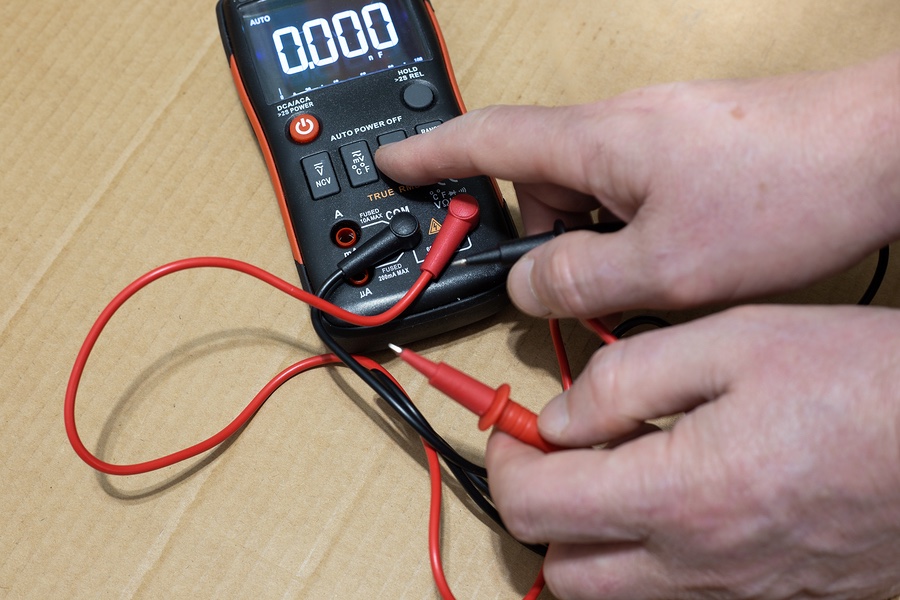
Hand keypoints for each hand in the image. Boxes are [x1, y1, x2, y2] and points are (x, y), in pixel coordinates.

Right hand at [376, 53, 899, 318]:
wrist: (882, 149)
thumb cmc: (787, 191)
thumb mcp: (664, 266)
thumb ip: (577, 280)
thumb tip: (527, 284)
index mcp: (595, 142)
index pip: (483, 140)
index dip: (427, 156)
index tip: (390, 164)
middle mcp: (619, 128)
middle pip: (541, 187)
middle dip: (549, 244)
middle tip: (584, 290)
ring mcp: (656, 135)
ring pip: (590, 199)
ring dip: (602, 247)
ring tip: (656, 280)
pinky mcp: (688, 150)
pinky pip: (632, 194)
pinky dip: (636, 234)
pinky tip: (679, 261)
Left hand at [485, 305, 899, 599]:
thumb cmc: (866, 385)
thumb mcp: (734, 341)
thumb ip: (628, 378)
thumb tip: (562, 415)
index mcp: (679, 496)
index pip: (536, 506)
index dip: (506, 460)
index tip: (514, 426)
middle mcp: (699, 565)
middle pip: (563, 570)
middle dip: (540, 507)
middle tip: (558, 452)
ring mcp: (736, 593)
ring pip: (613, 594)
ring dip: (588, 538)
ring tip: (611, 472)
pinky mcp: (770, 597)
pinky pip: (674, 596)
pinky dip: (646, 558)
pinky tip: (674, 499)